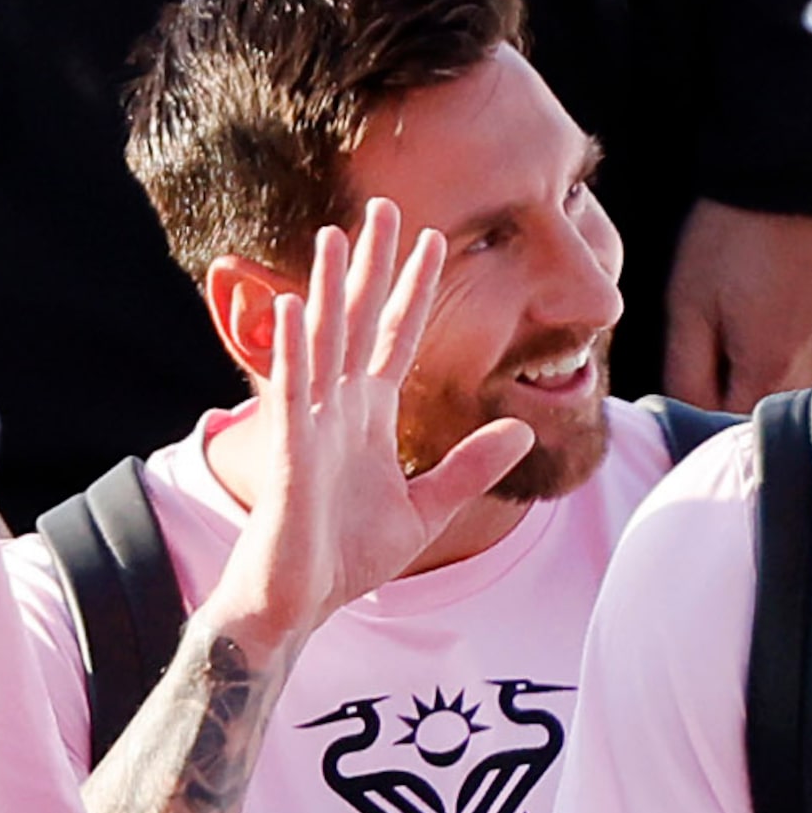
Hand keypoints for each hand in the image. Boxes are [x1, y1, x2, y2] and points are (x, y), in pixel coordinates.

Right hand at [208, 200, 533, 651]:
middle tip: (385, 207)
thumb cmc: (345, 560)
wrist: (296, 605)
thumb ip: (470, 468)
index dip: (414, 291)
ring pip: (322, 344)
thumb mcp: (426, 509)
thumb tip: (522, 429)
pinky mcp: (289, 455)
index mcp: (367, 419)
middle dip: (374, 267)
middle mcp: (337, 410)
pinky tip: (297, 306)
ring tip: (338, 235)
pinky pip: (291, 394)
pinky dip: (293, 350)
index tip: (434, 241)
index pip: (395, 338)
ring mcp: (310, 427)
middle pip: (358, 323)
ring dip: (330, 290)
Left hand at [661, 200, 811, 410]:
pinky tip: (770, 337)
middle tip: (705, 370)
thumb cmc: (727, 240)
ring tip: (738, 349)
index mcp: (769, 368)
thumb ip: (685, 373)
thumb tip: (681, 418)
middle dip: (731, 405)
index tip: (681, 395)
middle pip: (765, 417)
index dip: (697, 421)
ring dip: (763, 388)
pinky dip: (791, 367)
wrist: (785, 176)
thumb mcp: (688, 306)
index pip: (727, 428)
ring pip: (794, 396)